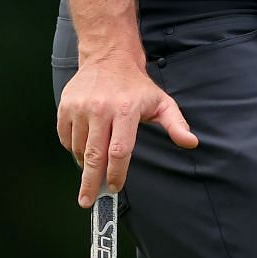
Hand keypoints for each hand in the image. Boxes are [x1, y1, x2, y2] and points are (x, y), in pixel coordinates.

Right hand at [56, 54, 198, 206]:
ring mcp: (80, 107)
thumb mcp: (161, 102)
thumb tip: (191, 142)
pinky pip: (65, 138)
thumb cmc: (136, 85)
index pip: (120, 150)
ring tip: (93, 165)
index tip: (115, 187)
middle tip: (88, 201)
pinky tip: (83, 147)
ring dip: (85, 163)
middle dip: (91, 182)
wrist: (109, 57)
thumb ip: (176, 124)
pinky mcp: (65, 107)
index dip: (117, 173)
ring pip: (79, 149)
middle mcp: (101, 108)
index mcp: (126, 109)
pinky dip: (73, 148)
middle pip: (95, 156)